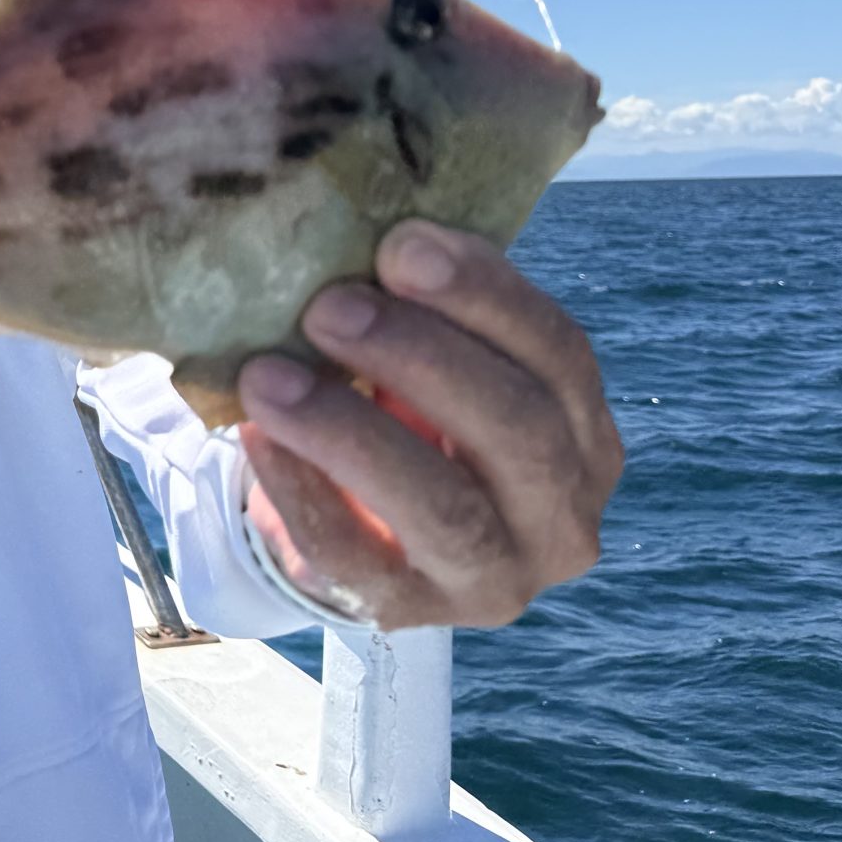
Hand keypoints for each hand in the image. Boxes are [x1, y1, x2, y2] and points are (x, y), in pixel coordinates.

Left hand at [235, 219, 622, 630]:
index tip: (400, 245)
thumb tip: (366, 227)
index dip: (485, 295)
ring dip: (352, 433)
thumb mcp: (436, 353)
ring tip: (268, 375)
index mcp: (584, 430)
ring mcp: (496, 575)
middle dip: (421, 358)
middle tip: (328, 306)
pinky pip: (358, 561)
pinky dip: (304, 493)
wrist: (360, 519)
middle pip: (519, 431)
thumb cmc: (406, 406)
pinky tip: (257, 437)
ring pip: (446, 509)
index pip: (560, 353)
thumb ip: (424, 302)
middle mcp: (563, 513)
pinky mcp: (412, 614)